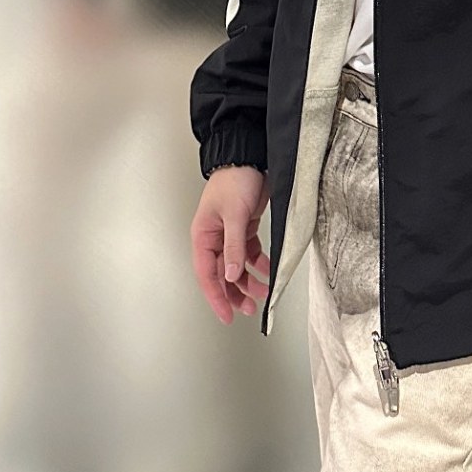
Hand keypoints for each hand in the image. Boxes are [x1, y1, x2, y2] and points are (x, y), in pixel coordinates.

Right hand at [191, 167, 272, 324]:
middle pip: (221, 275)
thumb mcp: (234, 215)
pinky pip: (249, 253)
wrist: (249, 156)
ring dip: (249, 280)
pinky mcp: (244, 227)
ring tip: (264, 290)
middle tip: (250, 308)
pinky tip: (268, 270)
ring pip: (237, 266)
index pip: (206, 275)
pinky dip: (258, 263)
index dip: (217, 297)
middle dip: (235, 293)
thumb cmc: (234, 179)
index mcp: (203, 236)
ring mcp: (229, 234)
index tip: (227, 315)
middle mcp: (214, 238)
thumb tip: (230, 275)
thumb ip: (233, 247)